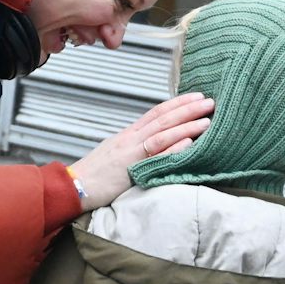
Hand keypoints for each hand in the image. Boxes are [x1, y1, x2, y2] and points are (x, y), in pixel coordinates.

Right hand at [69, 92, 213, 208]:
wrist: (75, 186)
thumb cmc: (95, 175)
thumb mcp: (117, 156)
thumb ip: (135, 149)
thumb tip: (153, 147)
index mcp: (129, 135)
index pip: (156, 112)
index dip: (177, 103)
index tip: (195, 97)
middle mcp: (131, 138)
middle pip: (163, 117)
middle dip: (188, 108)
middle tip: (209, 101)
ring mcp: (131, 151)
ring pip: (163, 132)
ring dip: (187, 124)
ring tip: (207, 118)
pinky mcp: (131, 166)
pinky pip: (155, 154)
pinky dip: (173, 146)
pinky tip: (190, 141)